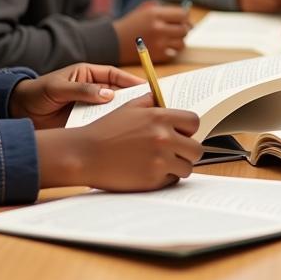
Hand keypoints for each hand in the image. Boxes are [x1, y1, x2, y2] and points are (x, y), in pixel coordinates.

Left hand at [9, 63, 140, 129]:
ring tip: (137, 123)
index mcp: (88, 75)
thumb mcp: (58, 88)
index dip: (130, 80)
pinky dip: (108, 128)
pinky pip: (100, 123)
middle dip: (132, 99)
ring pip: (111, 110)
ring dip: (121, 115)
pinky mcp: (83, 122)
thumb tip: (108, 95)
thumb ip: (82, 90)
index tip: (145, 87)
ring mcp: (88, 106)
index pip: (114, 75)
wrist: (18, 112)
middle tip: (148, 107)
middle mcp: (92, 90)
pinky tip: (117, 135)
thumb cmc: (37, 93)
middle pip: (117, 93)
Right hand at [35, 93, 201, 190]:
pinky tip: (150, 171)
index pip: (194, 122)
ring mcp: (159, 161)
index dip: (188, 129)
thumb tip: (164, 98)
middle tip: (175, 151)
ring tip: (162, 162)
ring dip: (178, 166)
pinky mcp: (152, 181)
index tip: (181, 133)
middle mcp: (164, 139)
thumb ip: (151, 101)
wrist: (84, 155)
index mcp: (160, 118)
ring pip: (187, 167)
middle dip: (187, 150)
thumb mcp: (129, 108)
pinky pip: (172, 180)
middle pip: (196, 149)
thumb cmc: (105, 130)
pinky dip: (165, 178)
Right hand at [114, 1, 189, 63]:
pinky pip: (174, 53)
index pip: (183, 14)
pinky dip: (171, 50)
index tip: (182, 19)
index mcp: (156, 13)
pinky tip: (164, 46)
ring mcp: (158, 43)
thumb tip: (187, 13)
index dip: (185, 17)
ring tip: (170, 38)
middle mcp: (158, 28)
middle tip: (178, 29)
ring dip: (178, 40)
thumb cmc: (132, 24)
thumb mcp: (145, 10)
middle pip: (185, 29)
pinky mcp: (157, 56)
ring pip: (182, 43)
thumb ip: (165, 9)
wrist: (113, 42)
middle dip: (183, 28)